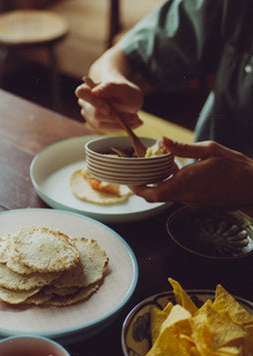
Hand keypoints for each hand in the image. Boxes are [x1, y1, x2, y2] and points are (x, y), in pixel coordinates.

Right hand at [75, 80, 143, 132]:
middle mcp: (85, 103)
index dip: (94, 102)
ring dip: (120, 124)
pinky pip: (106, 130)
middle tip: (135, 116)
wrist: (126, 99)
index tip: (109, 110)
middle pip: (95, 113)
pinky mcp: (95, 126)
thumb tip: (95, 91)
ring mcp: (89, 116)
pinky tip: (131, 123)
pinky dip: (120, 128)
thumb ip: (110, 87)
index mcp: (87, 89)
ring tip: (136, 119)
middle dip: (116, 117)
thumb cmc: (124, 92)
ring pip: (101, 124)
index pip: (82, 92)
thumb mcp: (123, 87)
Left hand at [130, 137, 252, 212]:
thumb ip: (183, 147)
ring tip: (161, 168)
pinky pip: (179, 197)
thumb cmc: (236, 166)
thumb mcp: (210, 149)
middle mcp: (187, 197)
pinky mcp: (199, 205)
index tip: (128, 180)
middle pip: (155, 196)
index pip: (152, 193)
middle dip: (144, 186)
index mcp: (187, 182)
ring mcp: (193, 203)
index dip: (137, 189)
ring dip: (160, 184)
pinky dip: (173, 186)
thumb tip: (162, 140)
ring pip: (167, 196)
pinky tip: (179, 172)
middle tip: (138, 173)